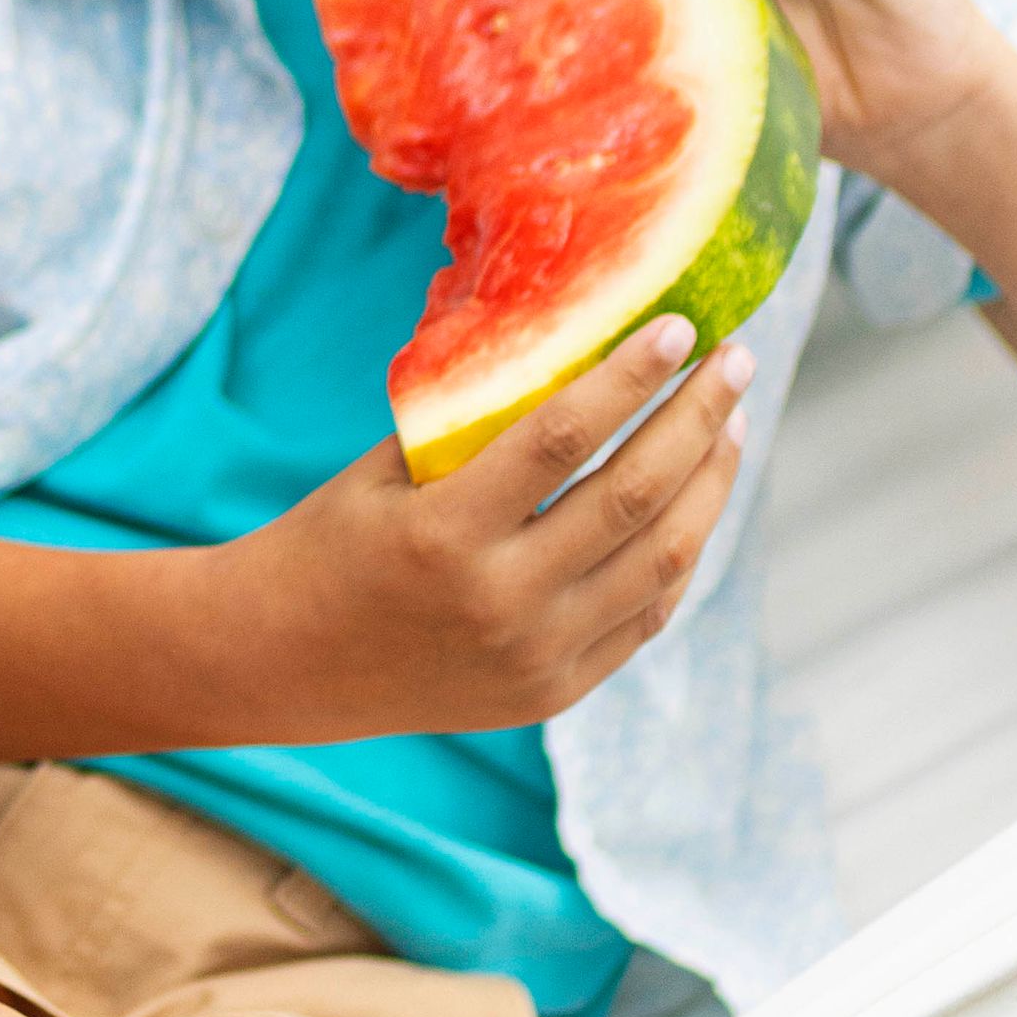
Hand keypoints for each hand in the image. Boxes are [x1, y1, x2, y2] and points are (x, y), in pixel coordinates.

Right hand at [246, 314, 756, 731]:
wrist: (283, 664)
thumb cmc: (329, 544)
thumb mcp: (382, 471)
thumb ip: (471, 427)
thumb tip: (568, 350)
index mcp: (444, 534)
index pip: (563, 438)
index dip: (629, 378)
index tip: (677, 326)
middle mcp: (501, 601)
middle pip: (633, 497)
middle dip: (696, 419)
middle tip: (734, 362)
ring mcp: (537, 655)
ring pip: (661, 560)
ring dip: (709, 484)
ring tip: (730, 425)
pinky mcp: (556, 690)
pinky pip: (646, 615)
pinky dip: (680, 552)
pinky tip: (695, 502)